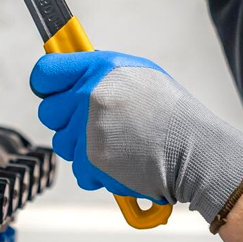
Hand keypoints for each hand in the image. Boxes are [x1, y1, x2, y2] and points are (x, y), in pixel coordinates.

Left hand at [30, 51, 242, 223]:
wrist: (196, 150)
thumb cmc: (173, 114)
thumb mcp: (139, 75)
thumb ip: (102, 74)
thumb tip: (74, 76)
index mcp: (100, 68)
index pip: (46, 71)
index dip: (47, 85)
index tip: (53, 92)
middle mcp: (89, 94)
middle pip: (48, 111)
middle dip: (66, 121)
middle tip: (95, 126)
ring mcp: (87, 128)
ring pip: (62, 143)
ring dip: (82, 148)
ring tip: (116, 144)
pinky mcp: (91, 160)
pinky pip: (77, 170)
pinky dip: (95, 172)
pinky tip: (120, 162)